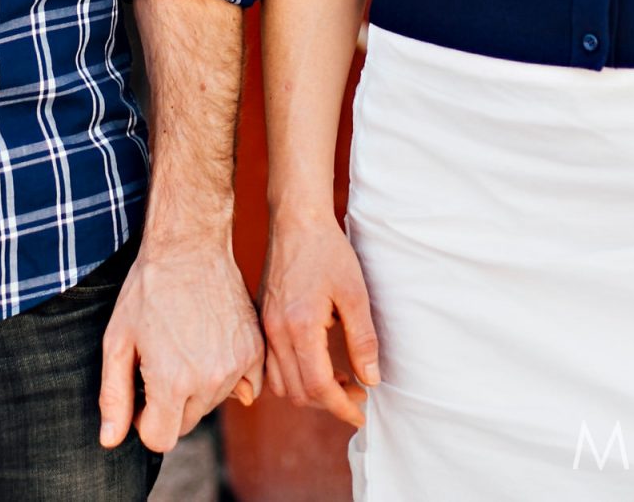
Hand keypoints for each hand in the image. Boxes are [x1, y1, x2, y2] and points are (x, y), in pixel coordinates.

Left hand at [98, 235, 265, 455]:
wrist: (189, 247)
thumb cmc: (147, 291)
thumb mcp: (117, 341)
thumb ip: (114, 396)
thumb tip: (110, 441)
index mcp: (173, 383)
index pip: (160, 439)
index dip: (144, 420)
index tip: (142, 390)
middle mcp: (209, 381)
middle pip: (186, 423)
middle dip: (169, 403)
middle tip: (160, 360)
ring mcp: (237, 366)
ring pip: (212, 404)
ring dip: (197, 388)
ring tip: (185, 345)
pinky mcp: (255, 351)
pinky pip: (244, 388)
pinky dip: (229, 378)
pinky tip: (211, 347)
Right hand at [259, 212, 380, 427]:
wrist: (296, 221)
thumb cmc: (327, 251)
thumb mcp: (354, 293)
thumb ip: (362, 339)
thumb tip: (370, 379)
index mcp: (299, 326)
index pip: (317, 386)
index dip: (341, 406)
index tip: (361, 411)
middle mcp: (275, 332)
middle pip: (297, 392)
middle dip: (329, 402)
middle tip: (358, 392)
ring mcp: (265, 327)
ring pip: (281, 384)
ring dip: (310, 391)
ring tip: (340, 380)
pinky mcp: (262, 322)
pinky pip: (271, 366)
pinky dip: (293, 377)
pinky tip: (317, 364)